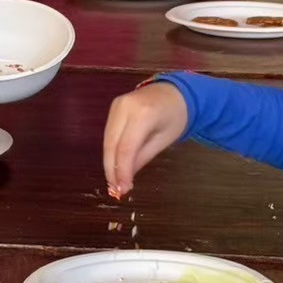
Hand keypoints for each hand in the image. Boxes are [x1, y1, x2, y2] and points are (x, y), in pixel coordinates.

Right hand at [102, 81, 189, 195]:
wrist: (174, 91)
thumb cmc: (175, 117)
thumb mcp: (163, 140)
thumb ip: (142, 158)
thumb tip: (125, 179)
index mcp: (142, 114)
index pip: (126, 148)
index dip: (121, 170)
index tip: (122, 190)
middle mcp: (124, 107)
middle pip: (111, 144)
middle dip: (112, 169)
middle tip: (115, 190)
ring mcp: (116, 105)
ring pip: (107, 139)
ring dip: (109, 162)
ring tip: (114, 181)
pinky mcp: (113, 107)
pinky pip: (109, 132)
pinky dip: (110, 150)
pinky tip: (114, 164)